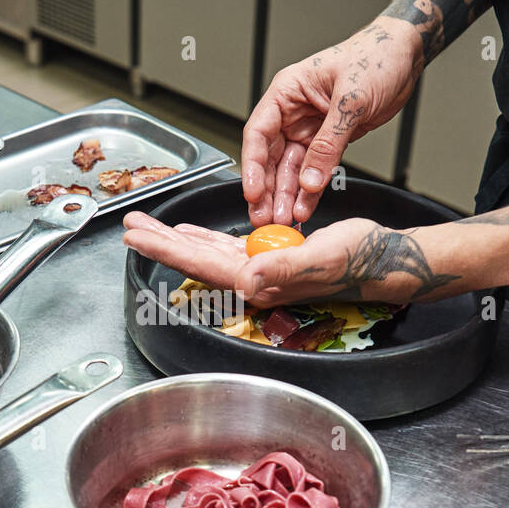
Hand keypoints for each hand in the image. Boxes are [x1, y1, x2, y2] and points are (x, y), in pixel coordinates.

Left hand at [123, 211, 462, 307]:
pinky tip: (188, 231)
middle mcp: (252, 279)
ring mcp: (259, 270)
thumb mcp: (320, 258)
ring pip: (205, 254)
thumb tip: (250, 276)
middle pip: (193, 260)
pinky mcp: (269, 258)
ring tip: (147, 226)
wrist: (380, 259)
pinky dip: (203, 238)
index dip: (165, 250)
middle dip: (159, 242)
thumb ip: (283, 269)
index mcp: (258, 281)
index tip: (137, 236)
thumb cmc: (357, 259)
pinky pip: (226, 248)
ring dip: (175, 239)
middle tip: (128, 226)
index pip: (200, 266)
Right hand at [242, 17, 421, 227]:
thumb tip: (310, 179)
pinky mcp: (328, 142)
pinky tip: (304, 208)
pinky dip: (309, 192)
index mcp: (288, 92)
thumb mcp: (351, 101)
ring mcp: (309, 129)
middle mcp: (293, 113)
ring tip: (284, 220)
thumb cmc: (375, 59)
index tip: (253, 192)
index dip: (252, 165)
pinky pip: (314, 171)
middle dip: (267, 189)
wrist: (404, 57)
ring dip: (286, 195)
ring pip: (290, 169)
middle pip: (269, 157)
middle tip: (265, 217)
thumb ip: (329, 143)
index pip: (258, 132)